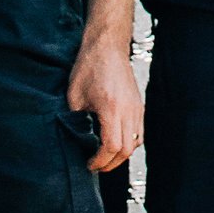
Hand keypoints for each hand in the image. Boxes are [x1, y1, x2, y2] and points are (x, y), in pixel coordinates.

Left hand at [68, 30, 142, 172]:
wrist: (107, 46)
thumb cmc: (88, 67)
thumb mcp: (75, 96)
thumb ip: (77, 120)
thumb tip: (78, 141)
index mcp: (111, 108)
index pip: (111, 147)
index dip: (100, 161)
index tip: (88, 164)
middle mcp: (128, 110)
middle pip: (126, 150)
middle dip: (110, 163)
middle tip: (95, 166)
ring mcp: (137, 108)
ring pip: (135, 143)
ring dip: (120, 155)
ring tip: (104, 157)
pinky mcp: (139, 105)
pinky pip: (139, 133)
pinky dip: (128, 143)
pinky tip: (115, 144)